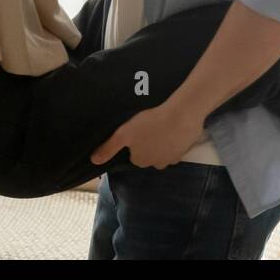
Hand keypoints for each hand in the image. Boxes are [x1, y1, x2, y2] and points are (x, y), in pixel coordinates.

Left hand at [89, 101, 207, 169]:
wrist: (181, 115)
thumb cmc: (150, 123)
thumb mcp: (124, 133)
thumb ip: (109, 147)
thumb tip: (93, 161)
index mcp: (140, 160)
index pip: (134, 154)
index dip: (135, 142)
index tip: (137, 130)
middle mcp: (156, 164)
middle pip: (149, 155)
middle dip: (149, 144)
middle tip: (149, 126)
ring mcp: (172, 159)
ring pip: (163, 152)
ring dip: (162, 143)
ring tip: (162, 126)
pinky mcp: (185, 151)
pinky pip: (177, 148)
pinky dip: (175, 140)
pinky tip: (174, 128)